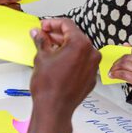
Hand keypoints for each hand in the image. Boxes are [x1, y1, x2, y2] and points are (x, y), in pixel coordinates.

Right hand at [26, 18, 100, 132]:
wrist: (54, 109)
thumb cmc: (49, 87)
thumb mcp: (41, 57)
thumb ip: (41, 41)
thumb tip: (38, 34)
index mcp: (81, 44)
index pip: (67, 25)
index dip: (52, 23)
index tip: (43, 26)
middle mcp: (91, 54)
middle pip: (74, 36)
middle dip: (58, 35)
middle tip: (43, 36)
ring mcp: (93, 66)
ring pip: (79, 49)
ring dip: (64, 46)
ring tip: (48, 49)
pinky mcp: (90, 77)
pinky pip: (81, 62)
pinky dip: (71, 59)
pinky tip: (58, 62)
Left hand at [109, 46, 131, 94]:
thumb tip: (125, 45)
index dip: (122, 55)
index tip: (117, 59)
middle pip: (127, 58)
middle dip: (117, 62)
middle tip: (112, 66)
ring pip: (124, 65)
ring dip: (115, 68)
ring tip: (111, 71)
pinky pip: (123, 74)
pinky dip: (115, 74)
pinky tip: (112, 75)